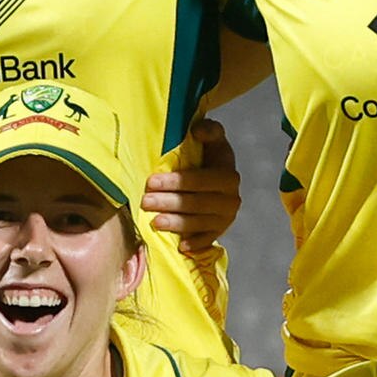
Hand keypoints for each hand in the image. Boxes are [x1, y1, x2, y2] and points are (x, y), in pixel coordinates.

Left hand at [145, 119, 238, 255]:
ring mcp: (226, 218)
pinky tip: (181, 246)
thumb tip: (198, 131)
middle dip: (169, 203)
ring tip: (154, 222)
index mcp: (228, 176)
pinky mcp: (220, 231)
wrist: (219, 177)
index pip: (200, 180)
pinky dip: (195, 243)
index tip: (151, 182)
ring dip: (176, 224)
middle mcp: (231, 199)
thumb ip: (209, 130)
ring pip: (198, 223)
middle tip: (145, 201)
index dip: (176, 182)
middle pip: (196, 204)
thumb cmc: (209, 156)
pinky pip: (207, 240)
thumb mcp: (213, 139)